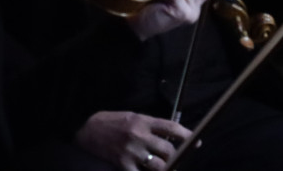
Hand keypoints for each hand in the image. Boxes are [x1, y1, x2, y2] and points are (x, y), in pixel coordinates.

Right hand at [74, 111, 192, 170]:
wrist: (86, 130)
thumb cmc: (111, 122)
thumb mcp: (132, 117)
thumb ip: (150, 126)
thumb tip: (170, 137)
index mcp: (143, 121)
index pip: (171, 127)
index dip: (187, 135)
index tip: (196, 141)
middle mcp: (139, 135)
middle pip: (168, 150)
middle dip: (175, 156)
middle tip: (176, 159)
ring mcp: (131, 151)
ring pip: (159, 166)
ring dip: (165, 169)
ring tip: (165, 168)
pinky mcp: (123, 164)